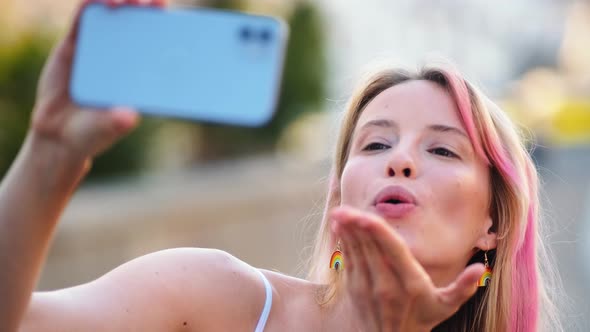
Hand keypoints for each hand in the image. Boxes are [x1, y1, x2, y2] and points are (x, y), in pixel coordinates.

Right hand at [30, 0, 165, 161]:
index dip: (166, 30)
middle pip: (138, 24)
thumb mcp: (105, 130)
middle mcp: (122, 58)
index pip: (157, 46)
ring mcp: (98, 49)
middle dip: (146, 8)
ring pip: (112, 17)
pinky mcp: (74, 46)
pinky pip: (82, 21)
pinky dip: (89, 8)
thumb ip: (116, 122)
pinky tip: (95, 1)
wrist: (57, 135)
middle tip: (154, 2)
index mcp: (138, 74)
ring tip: (125, 0)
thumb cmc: (92, 133)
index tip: (177, 21)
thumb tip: (130, 116)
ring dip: (120, 2)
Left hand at [330, 206, 483, 331]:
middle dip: (356, 227)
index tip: (364, 217)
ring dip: (346, 232)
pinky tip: (339, 227)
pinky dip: (343, 243)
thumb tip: (480, 269)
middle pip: (370, 248)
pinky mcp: (355, 290)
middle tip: (343, 208)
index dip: (378, 232)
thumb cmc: (422, 318)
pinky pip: (348, 261)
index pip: (393, 251)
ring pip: (356, 253)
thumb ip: (464, 288)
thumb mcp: (447, 306)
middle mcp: (387, 285)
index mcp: (411, 282)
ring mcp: (368, 288)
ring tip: (339, 212)